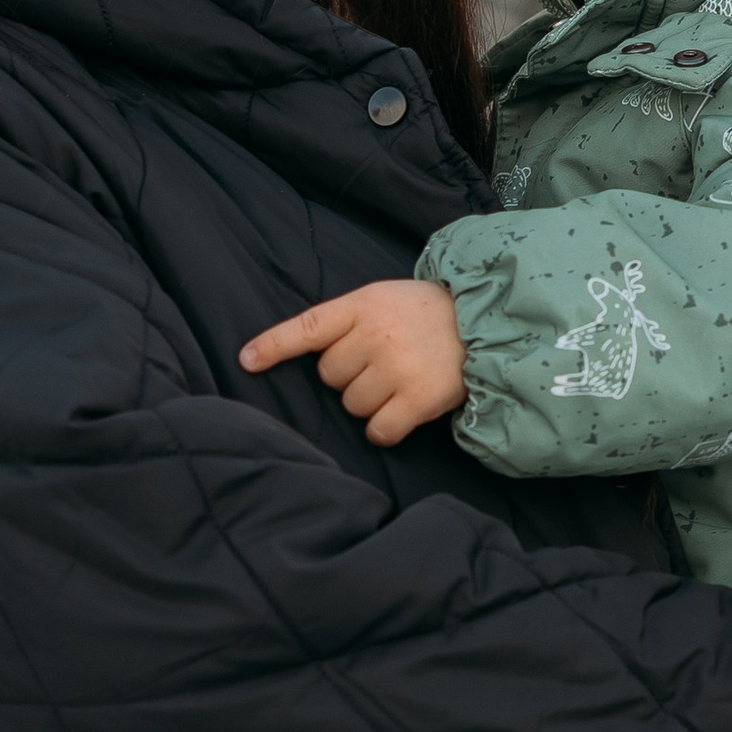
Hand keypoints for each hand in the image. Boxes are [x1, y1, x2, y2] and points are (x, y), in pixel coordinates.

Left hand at [240, 280, 467, 445]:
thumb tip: (312, 362)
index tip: (245, 361)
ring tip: (401, 379)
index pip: (307, 327)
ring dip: (370, 402)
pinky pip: (378, 430)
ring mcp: (397, 367)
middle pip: (329, 377)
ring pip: (352, 405)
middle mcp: (376, 335)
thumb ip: (347, 322)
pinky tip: (403, 412)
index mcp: (362, 305)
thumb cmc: (425, 316)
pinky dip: (385, 429)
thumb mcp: (383, 300)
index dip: (273, 346)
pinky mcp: (418, 399)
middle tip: (384, 361)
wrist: (486, 323)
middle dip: (350, 375)